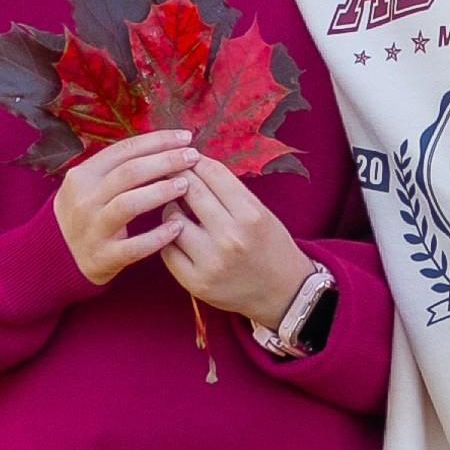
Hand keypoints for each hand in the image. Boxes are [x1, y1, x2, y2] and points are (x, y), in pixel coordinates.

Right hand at [54, 131, 195, 283]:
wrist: (57, 257)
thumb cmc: (88, 213)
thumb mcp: (92, 185)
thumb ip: (121, 167)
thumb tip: (167, 145)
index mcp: (83, 175)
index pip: (124, 150)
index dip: (158, 141)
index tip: (186, 138)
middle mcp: (84, 200)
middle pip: (129, 173)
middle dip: (165, 161)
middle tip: (193, 157)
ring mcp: (91, 229)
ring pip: (128, 205)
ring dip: (160, 192)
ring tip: (186, 186)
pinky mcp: (102, 257)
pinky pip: (133, 247)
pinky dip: (157, 236)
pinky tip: (178, 227)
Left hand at [160, 152, 316, 330]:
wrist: (282, 292)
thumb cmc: (270, 246)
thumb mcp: (260, 212)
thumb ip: (229, 191)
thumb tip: (194, 163)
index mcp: (250, 215)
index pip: (213, 173)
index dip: (196, 160)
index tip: (187, 156)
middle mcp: (230, 238)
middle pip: (191, 191)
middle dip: (178, 176)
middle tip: (170, 172)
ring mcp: (211, 262)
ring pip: (172, 220)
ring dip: (171, 209)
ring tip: (178, 208)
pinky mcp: (196, 282)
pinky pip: (167, 250)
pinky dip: (169, 239)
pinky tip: (178, 236)